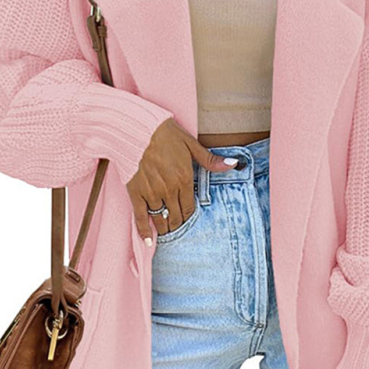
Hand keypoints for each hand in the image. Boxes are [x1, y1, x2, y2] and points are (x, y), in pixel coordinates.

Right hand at [126, 118, 237, 242]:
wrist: (136, 128)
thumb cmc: (164, 134)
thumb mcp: (191, 145)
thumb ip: (210, 160)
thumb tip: (232, 164)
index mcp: (184, 179)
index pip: (190, 208)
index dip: (189, 217)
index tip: (187, 221)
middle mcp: (169, 190)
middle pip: (176, 217)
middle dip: (178, 226)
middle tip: (177, 230)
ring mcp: (152, 193)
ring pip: (161, 220)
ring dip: (164, 229)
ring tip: (166, 234)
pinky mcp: (136, 193)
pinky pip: (141, 217)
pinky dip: (144, 230)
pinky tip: (148, 240)